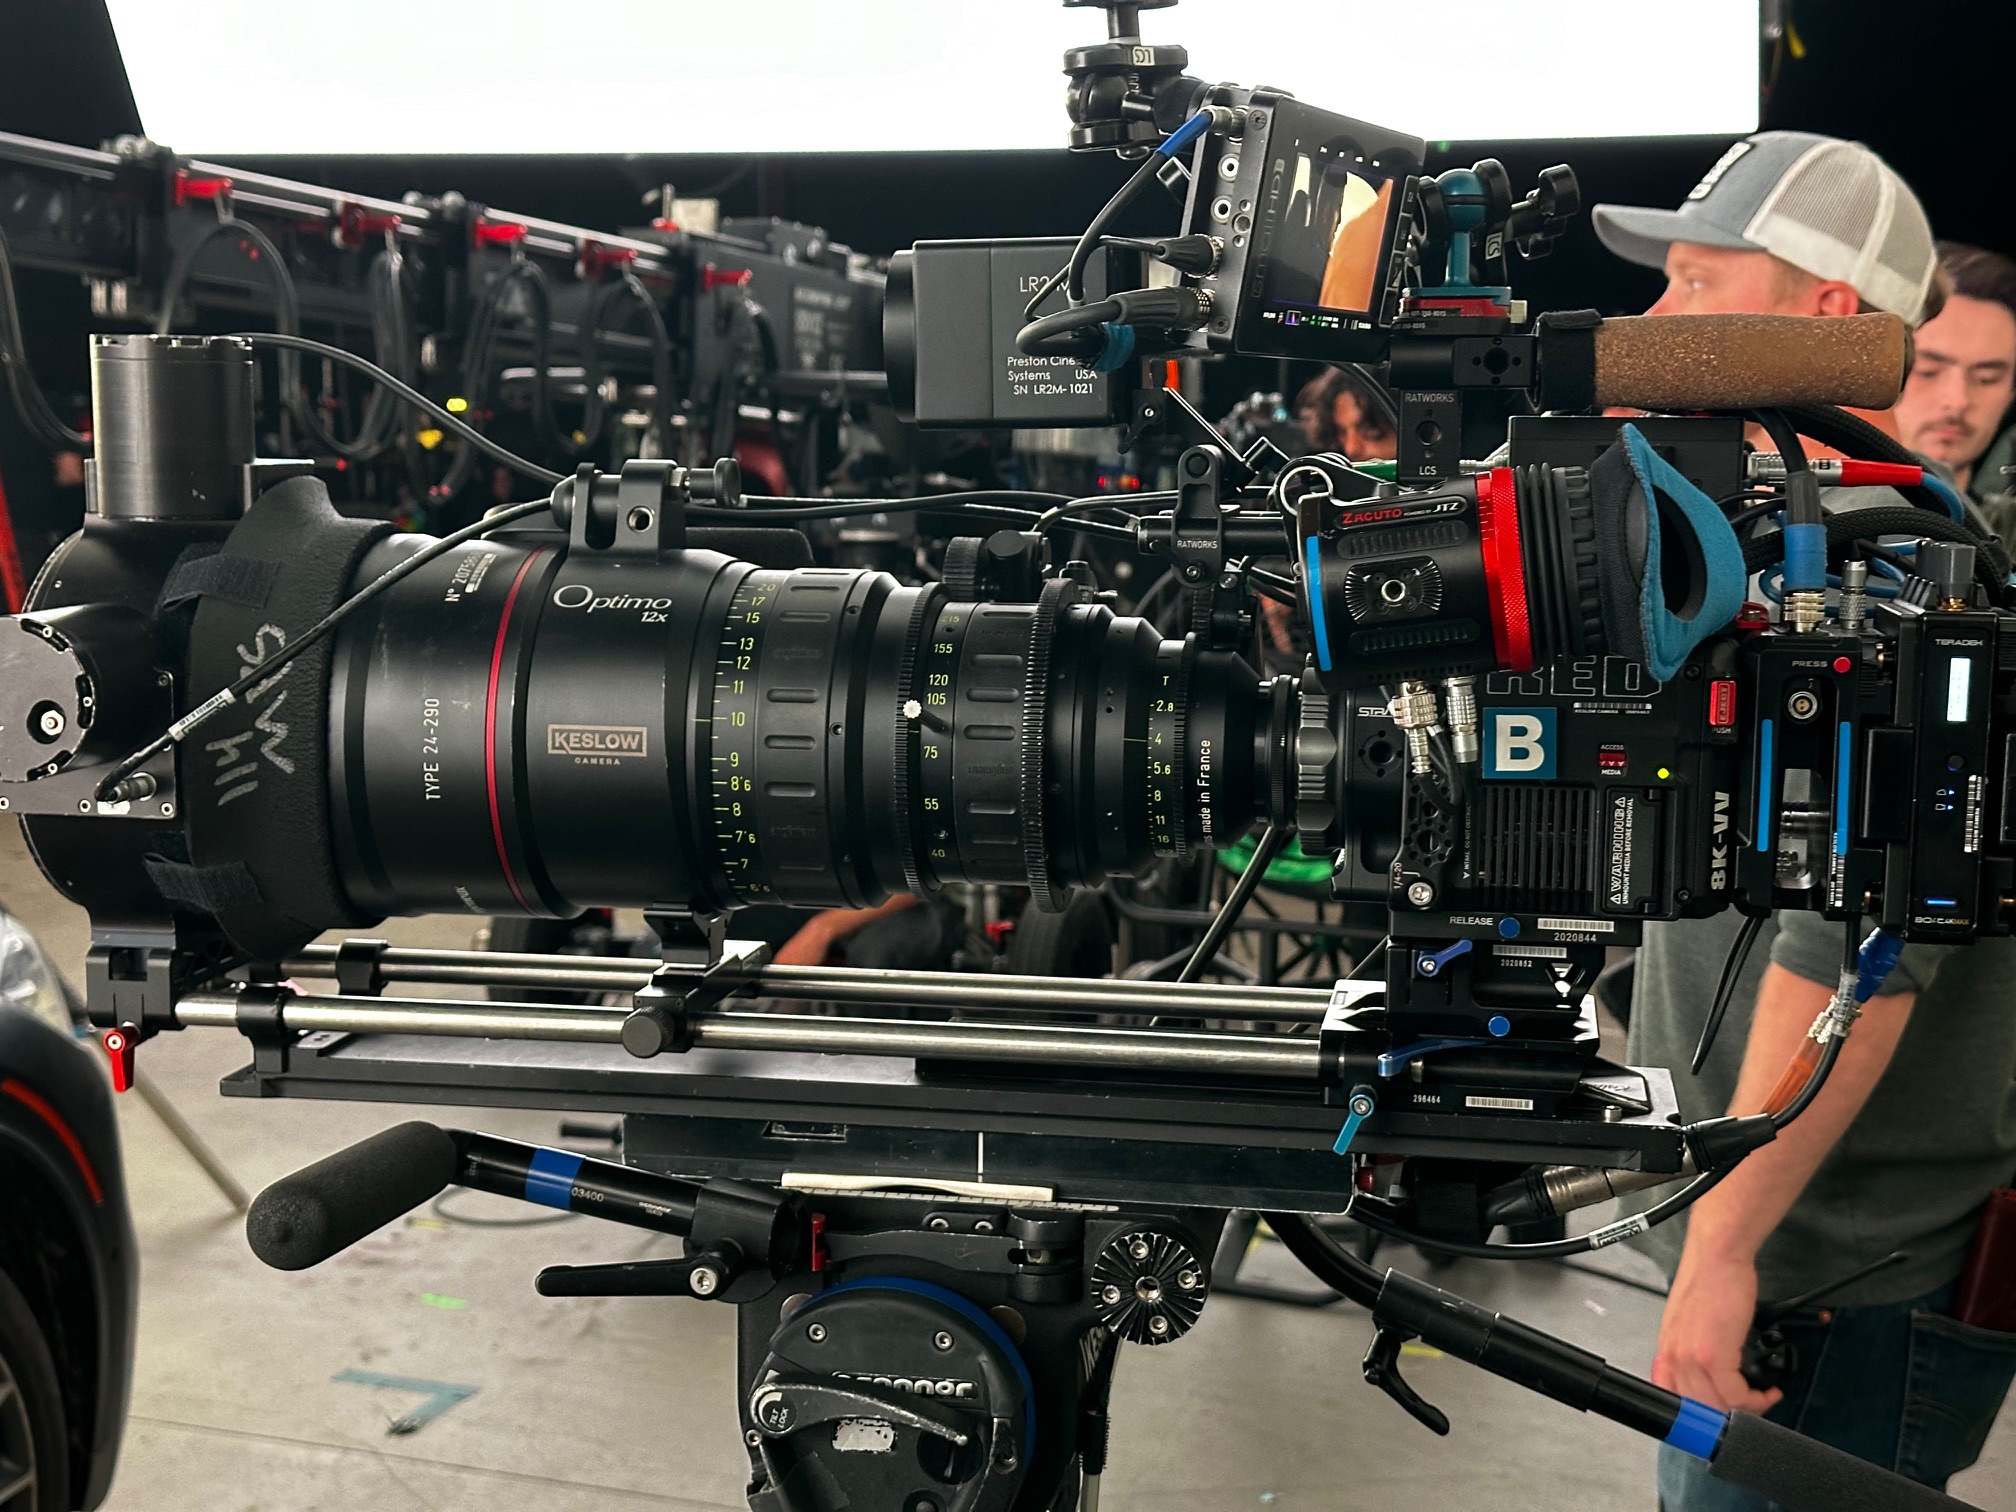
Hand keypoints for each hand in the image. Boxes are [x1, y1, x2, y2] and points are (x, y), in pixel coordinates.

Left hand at [1651, 1249, 1783, 1415]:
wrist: (1718, 1258)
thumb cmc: (1711, 1283)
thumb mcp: (1691, 1321)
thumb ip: (1693, 1350)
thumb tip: (1708, 1374)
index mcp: (1668, 1350)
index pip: (1673, 1398)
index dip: (1700, 1415)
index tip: (1724, 1414)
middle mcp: (1675, 1356)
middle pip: (1699, 1409)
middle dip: (1731, 1415)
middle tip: (1754, 1407)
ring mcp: (1691, 1357)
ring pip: (1718, 1407)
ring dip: (1749, 1409)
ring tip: (1764, 1398)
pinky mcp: (1714, 1355)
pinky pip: (1736, 1395)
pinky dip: (1758, 1399)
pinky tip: (1769, 1390)